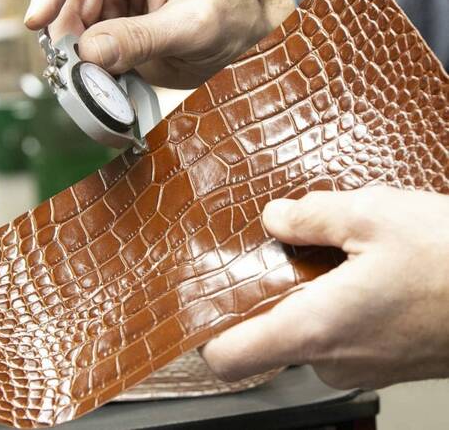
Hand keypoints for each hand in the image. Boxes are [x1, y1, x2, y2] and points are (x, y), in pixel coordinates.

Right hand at [24, 0, 293, 87]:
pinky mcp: (117, 33)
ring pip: (74, 25)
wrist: (241, 43)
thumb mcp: (193, 27)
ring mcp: (116, 3)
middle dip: (63, 30)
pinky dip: (88, 69)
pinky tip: (100, 85)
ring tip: (90, 82)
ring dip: (74, 55)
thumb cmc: (230, 18)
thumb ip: (144, 38)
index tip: (38, 18)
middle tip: (69, 68)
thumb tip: (89, 53)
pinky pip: (89, 49)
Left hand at [201, 187, 448, 389]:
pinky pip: (333, 331)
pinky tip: (353, 266)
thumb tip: (274, 219)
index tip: (197, 303)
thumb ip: (309, 215)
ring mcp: (358, 364)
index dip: (205, 332)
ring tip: (324, 250)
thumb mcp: (372, 214)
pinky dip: (329, 299)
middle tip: (274, 248)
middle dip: (262, 289)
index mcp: (316, 326)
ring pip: (301, 328)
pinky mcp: (380, 358)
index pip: (229, 356)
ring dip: (301, 290)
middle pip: (263, 333)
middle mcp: (332, 357)